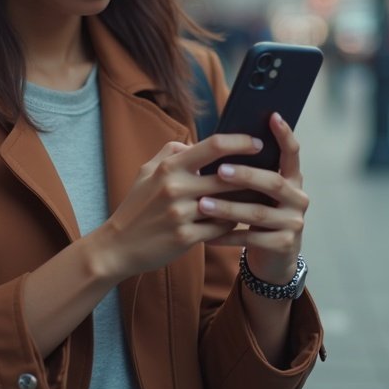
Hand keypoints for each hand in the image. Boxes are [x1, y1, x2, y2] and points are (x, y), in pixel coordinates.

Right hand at [92, 134, 265, 281]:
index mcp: (170, 167)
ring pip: (228, 204)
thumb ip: (170, 152)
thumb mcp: (146, 171)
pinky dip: (232, 224)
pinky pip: (221, 228)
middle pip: (228, 176)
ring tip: (260, 196)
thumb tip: (194, 142)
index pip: (213, 146)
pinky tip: (237, 220)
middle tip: (269, 172)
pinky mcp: (185, 238)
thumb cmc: (136, 205)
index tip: (257, 143)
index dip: (240, 142)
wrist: (118, 246)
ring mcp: (181, 214)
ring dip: (246, 201)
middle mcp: (176, 188)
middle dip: (253, 174)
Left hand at [199, 113, 307, 283]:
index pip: (292, 153)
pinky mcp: (283, 245)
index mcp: (293, 180)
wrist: (274, 260)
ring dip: (228, 208)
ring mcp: (293, 223)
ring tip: (202, 204)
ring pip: (258, 213)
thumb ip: (251, 172)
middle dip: (245, 175)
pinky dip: (226, 235)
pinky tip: (206, 234)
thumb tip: (220, 143)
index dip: (285, 135)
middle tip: (219, 170)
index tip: (273, 116)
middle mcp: (298, 198)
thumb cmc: (259, 216)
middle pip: (273, 183)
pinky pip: (250, 238)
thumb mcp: (260, 194)